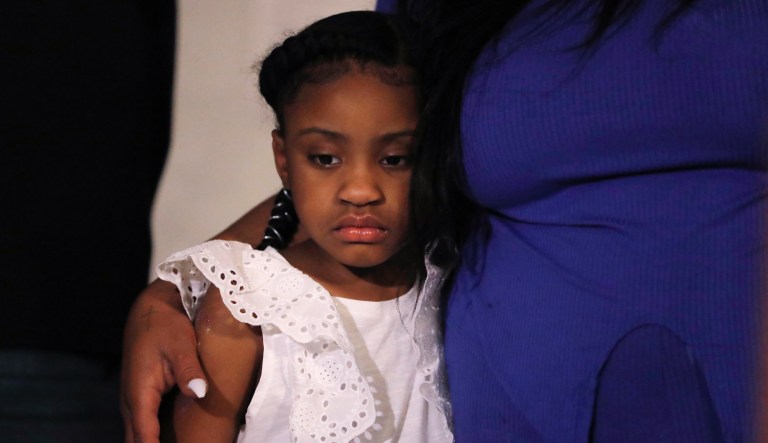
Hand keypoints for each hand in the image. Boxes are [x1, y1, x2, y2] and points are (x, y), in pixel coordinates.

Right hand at [120, 279, 205, 442]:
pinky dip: (149, 435)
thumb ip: (189, 369)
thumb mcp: (181, 343)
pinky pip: (141, 423)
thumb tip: (199, 393)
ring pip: (136, 432)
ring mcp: (133, 398)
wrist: (150, 307)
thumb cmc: (165, 324)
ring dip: (149, 442)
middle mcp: (131, 400)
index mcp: (140, 391)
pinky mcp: (140, 394)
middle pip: (136, 438)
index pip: (145, 434)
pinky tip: (161, 441)